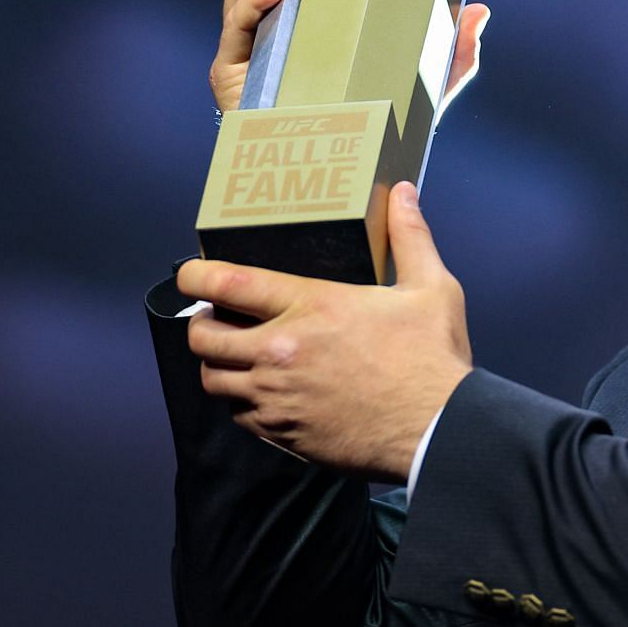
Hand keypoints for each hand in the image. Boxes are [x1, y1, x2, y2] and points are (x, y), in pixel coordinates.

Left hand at [178, 182, 473, 479]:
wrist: (438, 431)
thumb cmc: (433, 359)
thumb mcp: (431, 289)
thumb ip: (411, 237)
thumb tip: (403, 193)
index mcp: (312, 306)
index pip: (229, 283)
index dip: (196, 276)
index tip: (190, 274)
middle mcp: (282, 351)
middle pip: (203, 338)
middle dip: (201, 326)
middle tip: (215, 321)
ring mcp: (278, 396)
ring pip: (214, 382)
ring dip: (219, 367)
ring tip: (236, 359)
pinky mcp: (284, 433)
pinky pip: (240, 417)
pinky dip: (243, 404)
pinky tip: (264, 395)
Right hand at [209, 0, 492, 112]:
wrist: (341, 182)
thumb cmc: (377, 127)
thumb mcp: (421, 84)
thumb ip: (452, 51)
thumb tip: (481, 12)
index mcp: (299, 16)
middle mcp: (266, 26)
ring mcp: (246, 48)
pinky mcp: (232, 73)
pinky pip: (237, 26)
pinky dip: (254, 0)